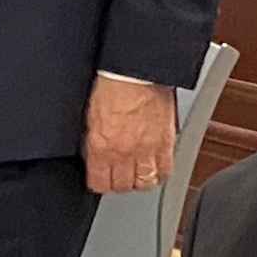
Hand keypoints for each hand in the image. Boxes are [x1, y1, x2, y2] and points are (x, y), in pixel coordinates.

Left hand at [85, 73, 176, 195]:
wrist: (137, 70)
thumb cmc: (112, 85)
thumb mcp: (90, 116)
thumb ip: (93, 140)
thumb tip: (93, 155)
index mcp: (101, 146)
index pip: (99, 183)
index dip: (99, 182)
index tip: (100, 178)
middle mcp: (125, 152)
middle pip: (123, 186)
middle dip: (118, 183)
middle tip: (118, 175)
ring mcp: (147, 148)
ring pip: (145, 183)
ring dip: (140, 180)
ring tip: (136, 173)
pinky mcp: (166, 141)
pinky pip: (165, 170)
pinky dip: (160, 172)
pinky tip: (154, 167)